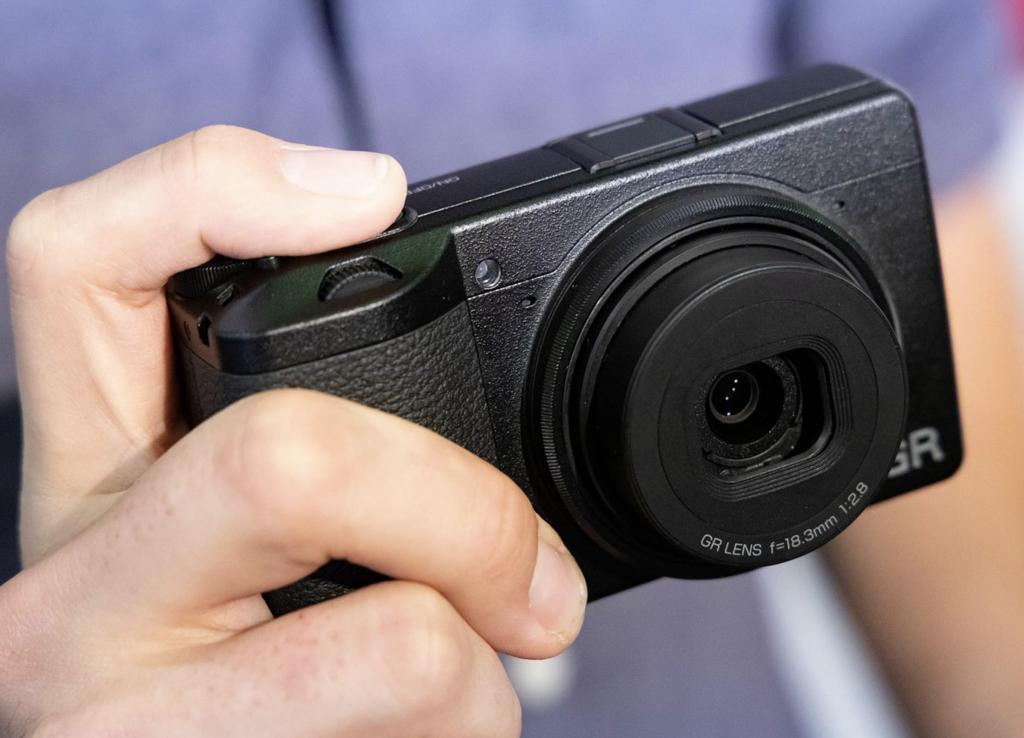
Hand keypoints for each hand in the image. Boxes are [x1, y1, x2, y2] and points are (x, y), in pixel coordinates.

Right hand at [0, 126, 585, 736]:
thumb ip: (326, 468)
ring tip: (460, 685)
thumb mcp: (254, 564)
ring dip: (486, 658)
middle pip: (293, 454)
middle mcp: (72, 590)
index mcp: (91, 490)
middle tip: (534, 579)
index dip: (214, 188)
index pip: (75, 264)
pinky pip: (422, 709)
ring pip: (402, 631)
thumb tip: (456, 423)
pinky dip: (475, 725)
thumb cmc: (259, 707)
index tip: (369, 196)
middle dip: (468, 513)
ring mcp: (123, 709)